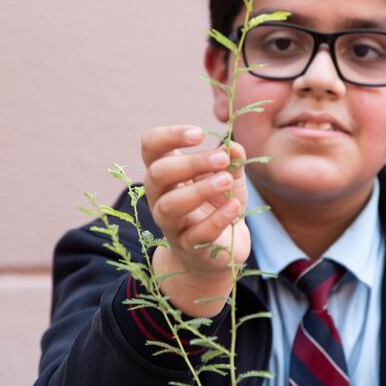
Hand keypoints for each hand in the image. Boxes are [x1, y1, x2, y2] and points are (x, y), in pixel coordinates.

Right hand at [141, 125, 249, 316]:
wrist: (220, 251)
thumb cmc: (217, 205)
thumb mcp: (228, 178)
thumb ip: (231, 160)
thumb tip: (234, 148)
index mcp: (166, 173)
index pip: (150, 147)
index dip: (169, 136)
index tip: (199, 134)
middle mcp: (160, 197)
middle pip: (157, 173)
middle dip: (190, 162)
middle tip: (221, 159)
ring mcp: (172, 224)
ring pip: (169, 205)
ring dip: (199, 189)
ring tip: (225, 180)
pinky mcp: (190, 247)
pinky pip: (197, 233)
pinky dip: (217, 218)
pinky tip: (234, 206)